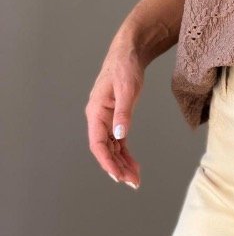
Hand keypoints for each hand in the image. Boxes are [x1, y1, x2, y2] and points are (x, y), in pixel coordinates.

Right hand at [85, 35, 143, 188]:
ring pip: (111, 147)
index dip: (107, 161)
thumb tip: (119, 135)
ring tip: (135, 178)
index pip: (97, 143)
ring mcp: (106, 119)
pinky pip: (118, 141)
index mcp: (96, 112)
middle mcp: (98, 118)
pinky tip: (133, 163)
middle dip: (117, 167)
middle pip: (104, 149)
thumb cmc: (125, 67)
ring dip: (122, 163)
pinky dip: (125, 153)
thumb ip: (123, 113)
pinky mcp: (116, 117)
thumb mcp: (127, 89)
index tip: (118, 175)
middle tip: (132, 182)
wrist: (129, 53)